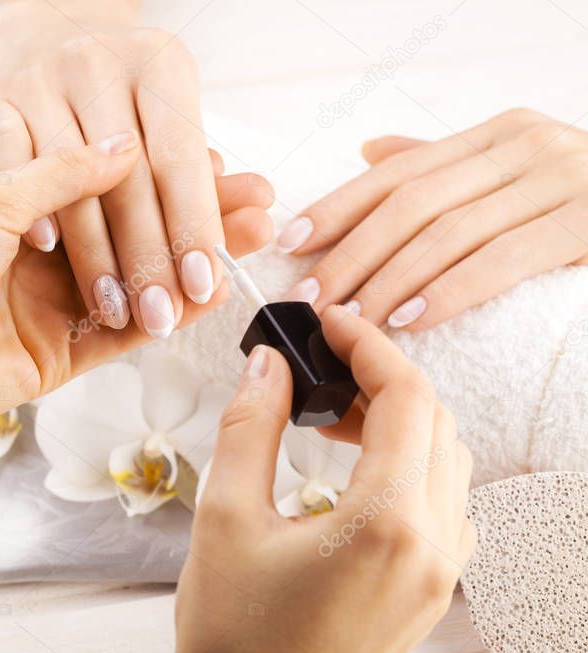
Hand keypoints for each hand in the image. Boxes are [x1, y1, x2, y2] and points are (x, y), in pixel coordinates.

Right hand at [0, 1, 273, 337]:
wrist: (46, 42)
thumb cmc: (119, 104)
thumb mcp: (166, 127)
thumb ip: (201, 181)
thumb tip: (258, 220)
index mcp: (158, 63)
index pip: (180, 159)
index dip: (193, 226)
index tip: (203, 284)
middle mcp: (96, 63)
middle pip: (128, 179)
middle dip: (147, 260)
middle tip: (162, 315)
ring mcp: (38, 81)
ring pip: (68, 181)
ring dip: (94, 255)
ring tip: (114, 307)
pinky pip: (9, 160)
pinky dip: (32, 205)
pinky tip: (50, 248)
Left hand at [0, 135, 267, 433]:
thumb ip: (63, 175)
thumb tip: (126, 144)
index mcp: (24, 208)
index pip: (112, 186)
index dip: (164, 174)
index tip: (218, 161)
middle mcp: (46, 256)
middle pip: (137, 233)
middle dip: (196, 217)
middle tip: (256, 202)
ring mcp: (56, 307)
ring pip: (141, 283)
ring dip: (193, 263)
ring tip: (251, 240)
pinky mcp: (61, 357)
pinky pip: (125, 335)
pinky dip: (168, 316)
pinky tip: (211, 292)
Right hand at [173, 306, 475, 652]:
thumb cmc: (233, 638)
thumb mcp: (225, 518)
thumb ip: (251, 427)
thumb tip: (268, 364)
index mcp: (386, 525)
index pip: (408, 399)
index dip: (369, 345)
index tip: (330, 321)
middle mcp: (432, 548)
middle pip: (436, 423)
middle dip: (382, 377)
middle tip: (322, 361)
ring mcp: (439, 574)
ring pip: (447, 462)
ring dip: (399, 420)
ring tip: (333, 413)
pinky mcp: (429, 592)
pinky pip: (445, 505)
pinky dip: (410, 465)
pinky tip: (358, 470)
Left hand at [279, 108, 587, 329]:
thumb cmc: (579, 201)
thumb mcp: (511, 171)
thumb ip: (445, 166)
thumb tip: (369, 151)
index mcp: (495, 135)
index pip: (397, 172)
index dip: (338, 207)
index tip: (291, 242)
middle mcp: (524, 146)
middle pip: (411, 204)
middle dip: (351, 253)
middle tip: (309, 297)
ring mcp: (559, 181)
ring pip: (447, 233)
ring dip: (387, 280)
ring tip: (347, 318)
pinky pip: (502, 260)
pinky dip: (450, 291)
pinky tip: (410, 320)